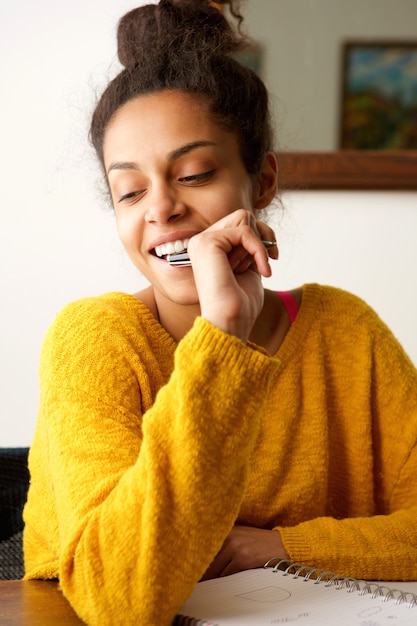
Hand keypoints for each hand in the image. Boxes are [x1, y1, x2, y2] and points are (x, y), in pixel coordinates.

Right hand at [188, 210, 277, 342]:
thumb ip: (250, 246)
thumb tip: (262, 227)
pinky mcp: (207, 242)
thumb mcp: (249, 266)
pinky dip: (259, 250)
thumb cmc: (241, 303)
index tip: (273, 257)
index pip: (239, 223)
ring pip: (243, 219)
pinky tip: (262, 270)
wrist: (231, 322)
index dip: (262, 236)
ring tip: (255, 268)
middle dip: (262, 237)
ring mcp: (202, 241)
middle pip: (242, 216)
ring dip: (257, 245)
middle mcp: (201, 242)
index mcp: (209, 248)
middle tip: (265, 262)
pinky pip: (244, 231)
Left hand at [201, 524, 288, 579]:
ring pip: (215, 569)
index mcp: (226, 529)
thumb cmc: (260, 543)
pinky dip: (223, 583)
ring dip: (211, 579)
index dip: (198, 561)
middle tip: (196, 582)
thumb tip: (205, 559)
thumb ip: (225, 542)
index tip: (191, 570)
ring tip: (207, 586)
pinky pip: (226, 576)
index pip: (206, 547)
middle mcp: (229, 535)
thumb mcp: (241, 535)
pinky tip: (221, 586)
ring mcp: (235, 547)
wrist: (283, 544)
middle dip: (202, 572)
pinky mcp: (243, 559)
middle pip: (208, 559)